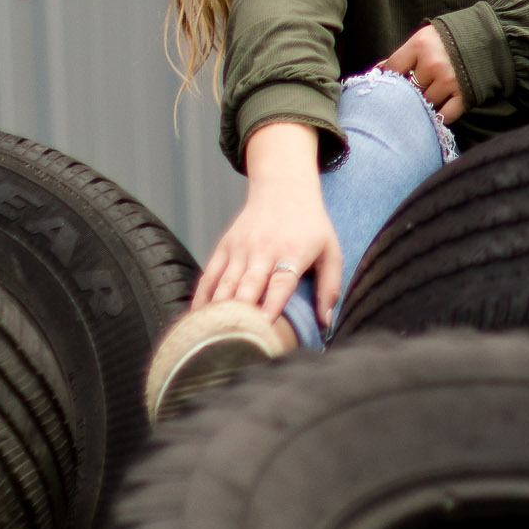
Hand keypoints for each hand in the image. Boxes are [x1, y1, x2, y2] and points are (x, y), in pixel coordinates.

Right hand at [192, 121, 344, 328]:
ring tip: (212, 338)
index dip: (271, 305)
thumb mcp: (330, 250)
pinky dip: (202, 298)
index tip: (264, 327)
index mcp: (292, 252)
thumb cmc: (310, 224)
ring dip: (219, 310)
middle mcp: (263, 250)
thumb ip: (330, 287)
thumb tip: (325, 322)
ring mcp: (240, 248)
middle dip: (241, 314)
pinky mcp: (225, 246)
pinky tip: (197, 319)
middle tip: (236, 341)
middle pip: (248, 285)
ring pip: (225, 283)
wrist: (283, 187)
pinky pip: (210, 275)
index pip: (280, 283)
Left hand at [381, 24, 464, 124]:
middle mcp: (432, 63)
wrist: (490, 38)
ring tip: (424, 102)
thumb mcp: (425, 37)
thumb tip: (379, 70)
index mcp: (420, 44)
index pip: (392, 68)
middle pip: (408, 89)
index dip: (388, 78)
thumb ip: (404, 55)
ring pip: (424, 103)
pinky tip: (436, 113)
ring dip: (423, 105)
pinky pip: (444, 116)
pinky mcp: (464, 95)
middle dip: (407, 94)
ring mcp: (449, 80)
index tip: (387, 85)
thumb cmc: (451, 38)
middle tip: (406, 97)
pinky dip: (438, 118)